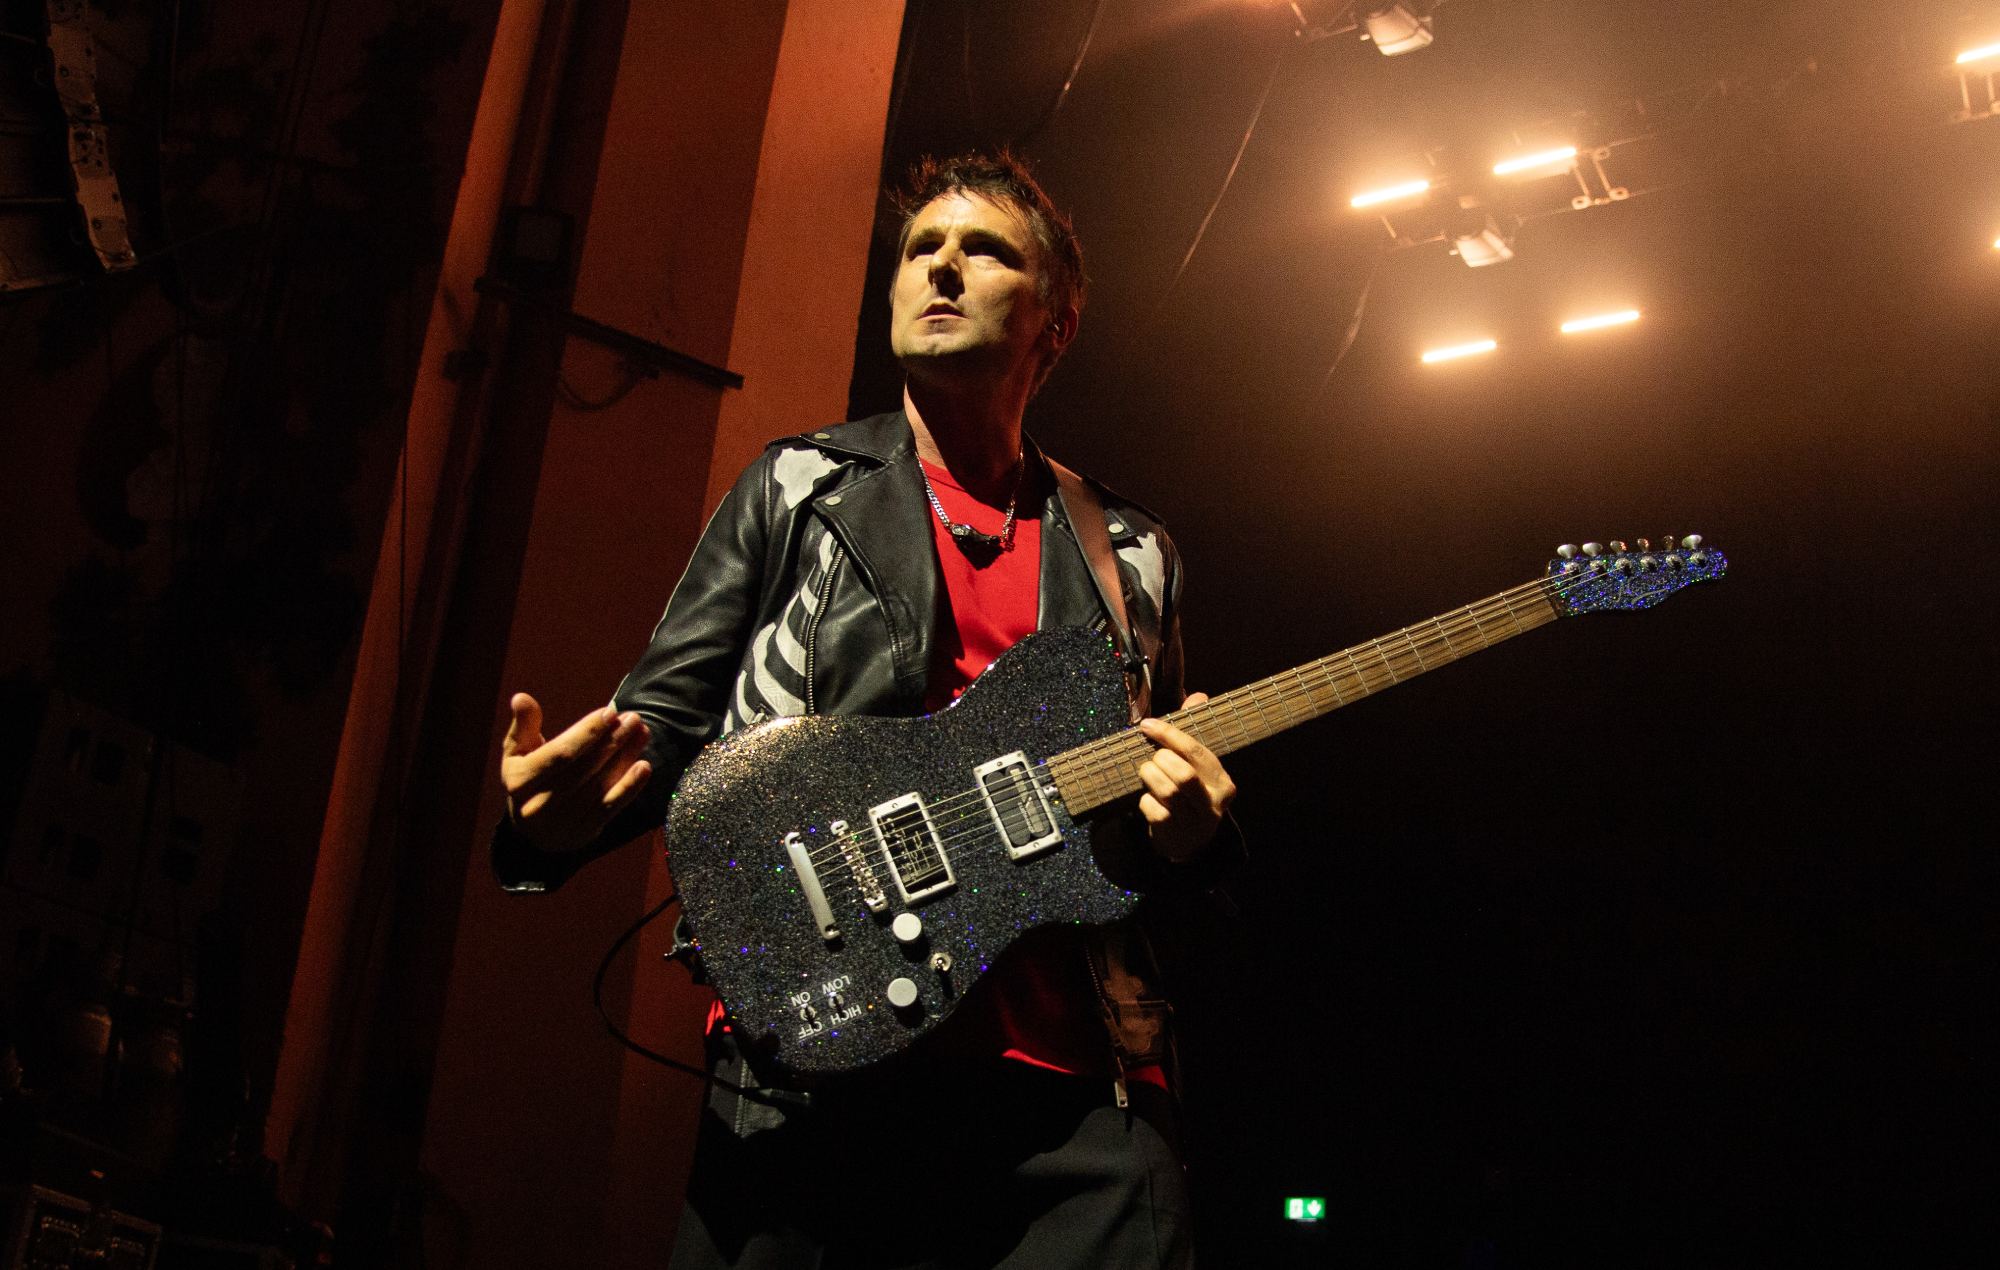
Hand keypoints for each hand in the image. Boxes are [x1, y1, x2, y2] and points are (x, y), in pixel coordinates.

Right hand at [500, 693, 652, 853]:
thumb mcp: (517, 753)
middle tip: (633, 719)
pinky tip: (644, 766)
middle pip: (583, 769)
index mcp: (519, 781)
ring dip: (624, 758)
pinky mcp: (582, 834)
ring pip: (599, 786)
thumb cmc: (528, 780)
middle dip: (611, 741)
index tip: (610, 713)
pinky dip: (629, 787)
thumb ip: (523, 725)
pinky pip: (609, 808)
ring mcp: (561, 823)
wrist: (534, 832)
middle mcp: (538, 806)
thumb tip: (521, 698)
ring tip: (642, 733)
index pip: (559, 754)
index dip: (586, 733)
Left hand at [1135, 691, 1235, 863]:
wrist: (1189, 844)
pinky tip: (1148, 799)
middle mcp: (1213, 804)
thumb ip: (1194, 733)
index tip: (1147, 725)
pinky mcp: (1175, 836)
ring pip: (1167, 791)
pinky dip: (1144, 801)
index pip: (1197, 751)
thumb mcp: (1197, 767)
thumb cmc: (1191, 796)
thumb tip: (1199, 696)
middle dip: (1160, 761)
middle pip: (1183, 774)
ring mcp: (1194, 823)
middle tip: (1152, 759)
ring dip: (1149, 777)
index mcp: (1222, 782)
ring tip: (1147, 774)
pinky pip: (1153, 810)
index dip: (1169, 735)